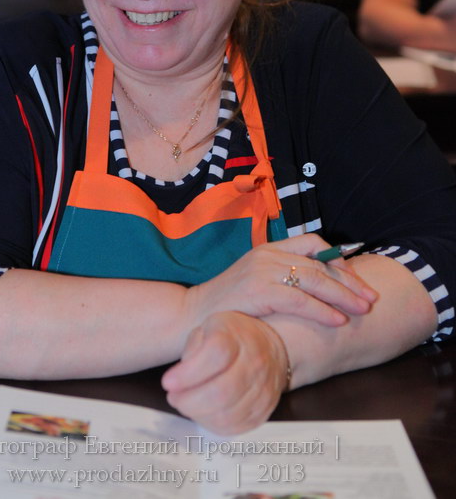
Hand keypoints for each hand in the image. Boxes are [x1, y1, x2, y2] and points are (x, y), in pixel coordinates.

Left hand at [162, 311, 288, 433]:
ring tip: (186, 403)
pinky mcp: (262, 411)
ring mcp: (262, 389)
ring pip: (227, 414)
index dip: (188, 373)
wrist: (268, 345)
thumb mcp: (207, 327)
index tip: (168, 381)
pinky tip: (202, 412)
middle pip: (221, 392)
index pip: (215, 355)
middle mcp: (254, 362)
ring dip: (198, 414)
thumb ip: (193, 349)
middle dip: (189, 401)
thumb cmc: (232, 336)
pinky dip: (212, 424)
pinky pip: (234, 427)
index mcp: (237, 336)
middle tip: (174, 397)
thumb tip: (180, 380)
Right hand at [185, 233, 376, 333]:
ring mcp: (262, 271)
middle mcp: (267, 255)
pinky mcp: (259, 291)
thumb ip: (281, 279)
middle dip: (349, 281)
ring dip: (344, 295)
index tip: (355, 280)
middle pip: (319, 263)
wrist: (193, 315)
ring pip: (315, 279)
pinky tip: (339, 321)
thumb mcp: (255, 282)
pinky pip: (301, 300)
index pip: (312, 243)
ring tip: (363, 309)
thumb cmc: (226, 305)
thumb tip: (317, 289)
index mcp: (268, 249)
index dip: (338, 260)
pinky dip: (324, 310)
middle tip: (370, 298)